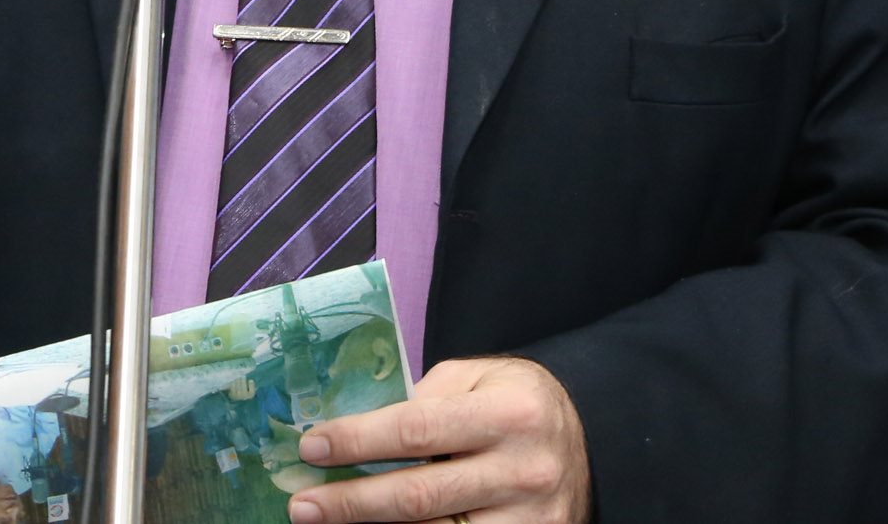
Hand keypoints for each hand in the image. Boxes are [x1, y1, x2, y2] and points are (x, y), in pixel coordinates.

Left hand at [286, 356, 588, 523]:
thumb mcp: (479, 378)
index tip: (312, 447)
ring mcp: (530, 520)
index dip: (359, 441)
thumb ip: (426, 399)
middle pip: (419, 495)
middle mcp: (524, 470)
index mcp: (511, 412)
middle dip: (352, 502)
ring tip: (328, 523)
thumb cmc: (514, 403)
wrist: (584, 442)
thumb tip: (355, 431)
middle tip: (302, 504)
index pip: (418, 430)